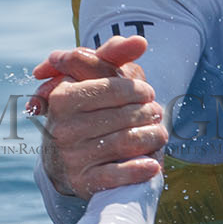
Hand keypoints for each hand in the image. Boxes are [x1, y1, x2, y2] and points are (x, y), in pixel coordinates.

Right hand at [27, 34, 166, 198]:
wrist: (63, 160)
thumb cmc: (87, 110)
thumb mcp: (93, 79)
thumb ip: (114, 55)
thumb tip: (140, 42)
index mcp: (62, 97)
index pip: (111, 87)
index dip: (137, 89)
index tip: (147, 93)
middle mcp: (62, 126)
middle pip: (123, 115)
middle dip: (148, 113)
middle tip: (157, 114)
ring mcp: (71, 155)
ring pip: (125, 142)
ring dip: (152, 138)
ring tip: (160, 134)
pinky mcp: (82, 181)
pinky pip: (116, 175)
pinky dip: (138, 170)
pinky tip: (152, 165)